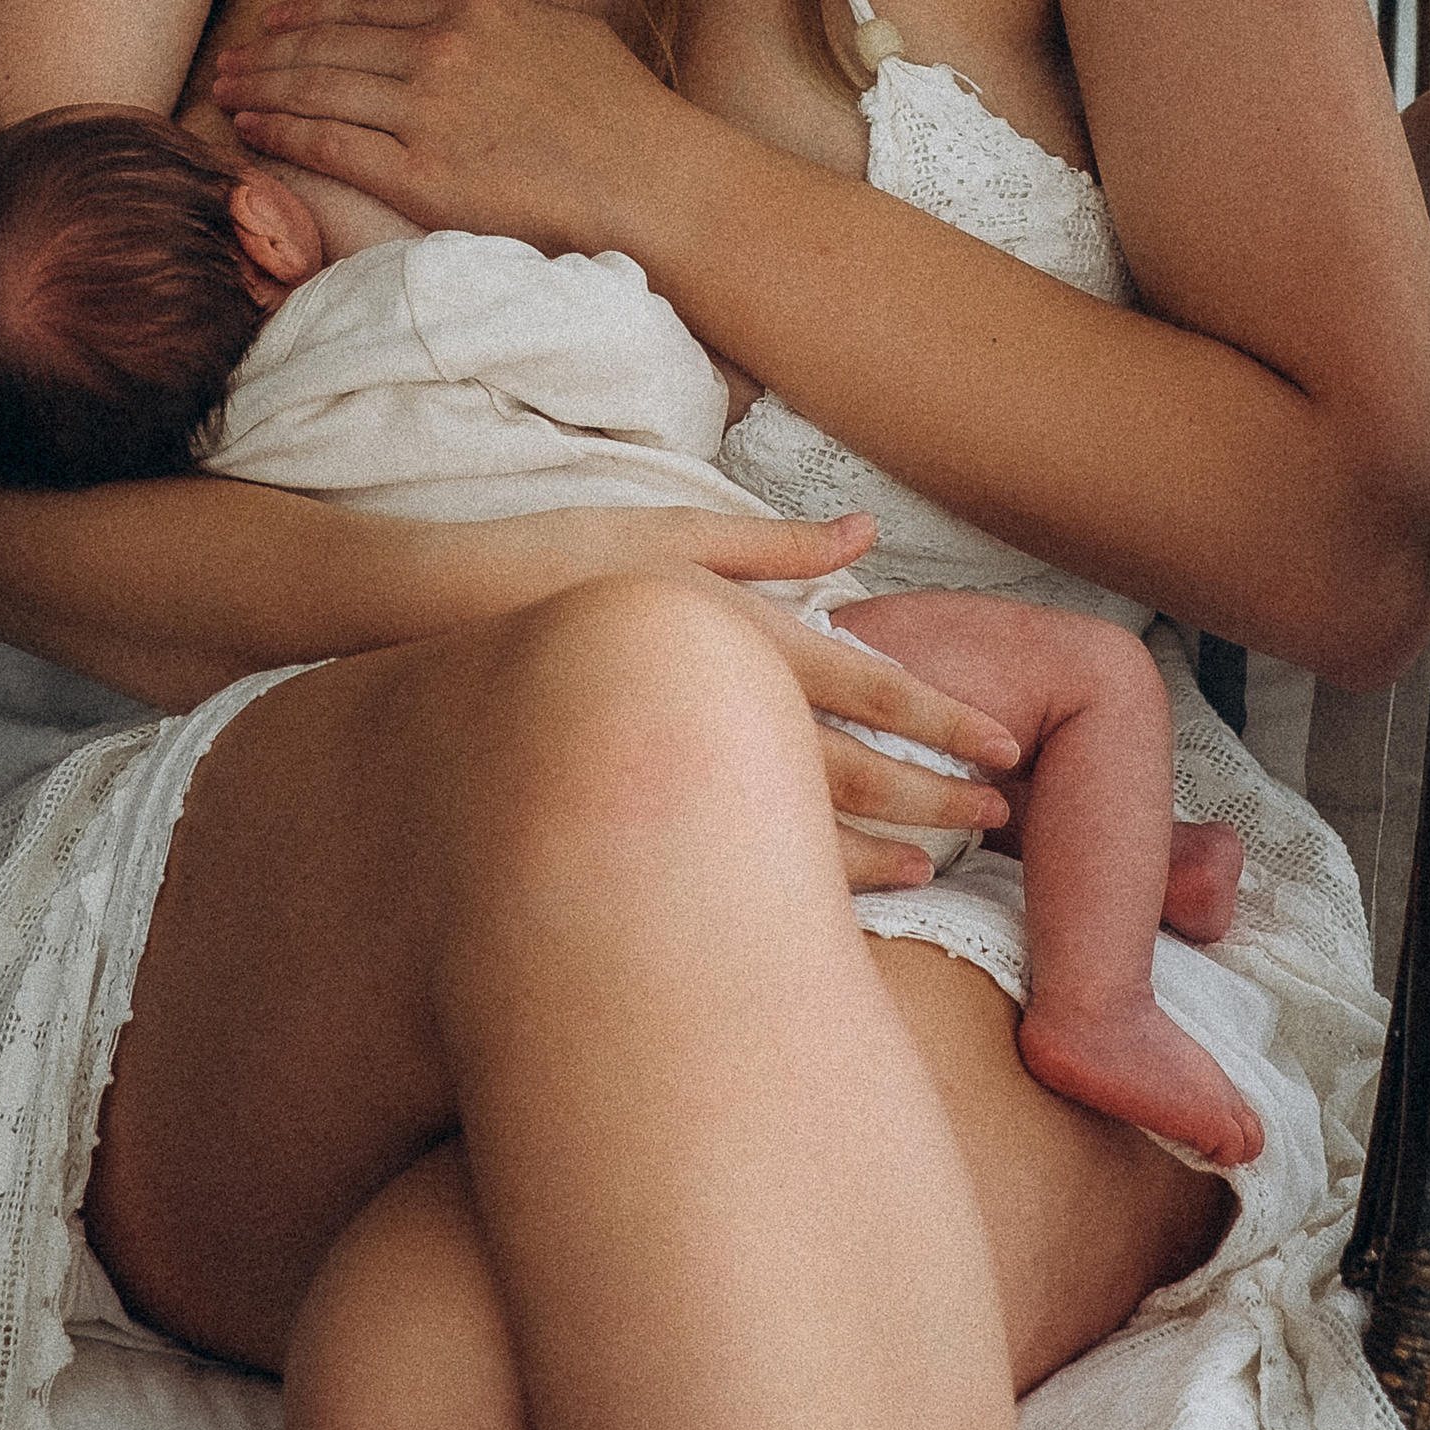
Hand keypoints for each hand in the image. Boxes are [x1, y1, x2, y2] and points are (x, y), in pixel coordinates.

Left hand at [211, 0, 678, 244]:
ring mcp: (427, 113)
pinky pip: (329, 145)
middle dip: (266, 51)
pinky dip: (281, 134)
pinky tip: (251, 131)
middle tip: (228, 61)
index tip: (272, 22)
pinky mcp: (421, 176)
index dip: (307, 12)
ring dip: (260, 89)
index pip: (366, 4)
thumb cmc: (620, 109)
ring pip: (316, 90)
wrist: (652, 183)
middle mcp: (442, 51)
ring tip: (224, 92)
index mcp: (475, 10)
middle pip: (327, 45)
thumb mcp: (558, 24)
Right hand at [398, 502, 1020, 893]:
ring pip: (798, 828)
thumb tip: (864, 530)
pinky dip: (794, 881)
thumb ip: (769, 542)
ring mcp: (675, 770)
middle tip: (1000, 819)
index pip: (866, 681)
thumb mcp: (665, 529)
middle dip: (933, 796)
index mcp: (735, 630)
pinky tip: (824, 900)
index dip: (941, 718)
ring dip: (875, 852)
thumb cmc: (549, 567)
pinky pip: (732, 859)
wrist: (423, 634)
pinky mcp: (637, 812)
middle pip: (850, 767)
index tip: (1006, 747)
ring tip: (933, 870)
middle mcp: (717, 706)